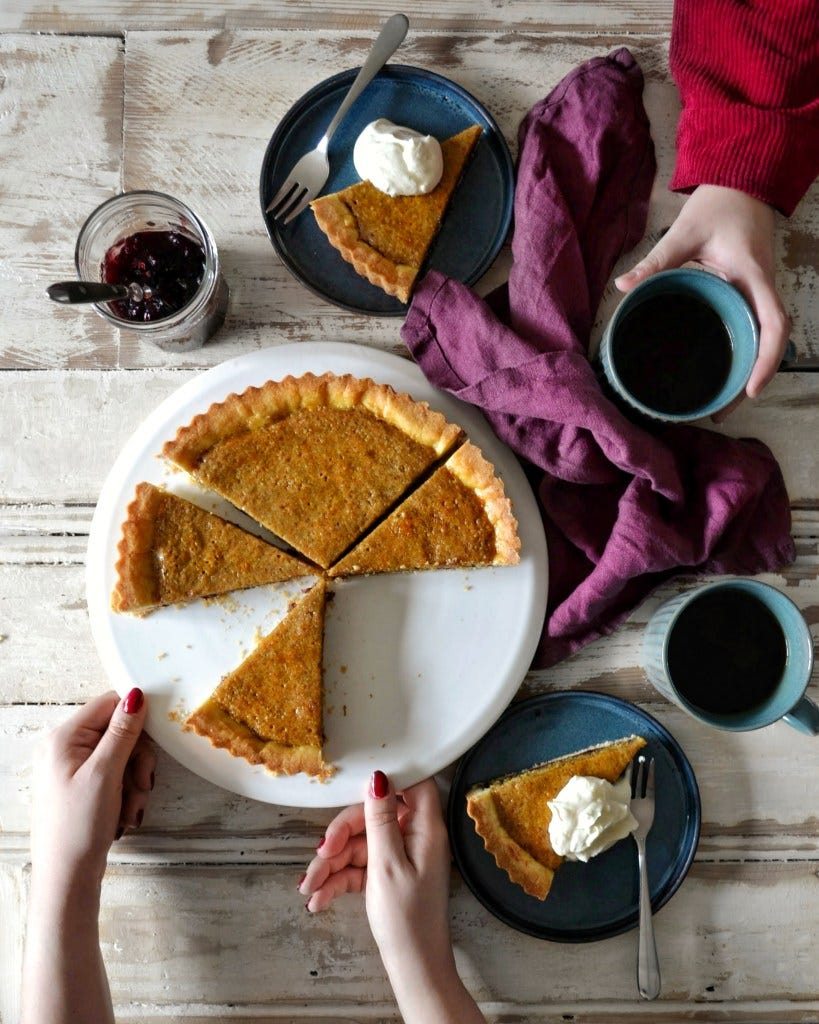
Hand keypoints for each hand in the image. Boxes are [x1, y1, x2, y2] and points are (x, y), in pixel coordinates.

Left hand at [30, 688, 155, 894]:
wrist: (66, 879)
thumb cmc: (77, 828)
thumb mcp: (105, 774)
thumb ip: (122, 732)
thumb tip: (136, 695)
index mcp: (63, 738)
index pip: (109, 704)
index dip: (135, 720)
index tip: (154, 740)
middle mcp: (66, 749)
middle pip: (119, 733)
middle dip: (137, 760)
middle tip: (142, 783)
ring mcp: (74, 770)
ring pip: (122, 757)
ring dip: (135, 781)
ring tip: (132, 808)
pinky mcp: (83, 788)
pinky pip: (115, 776)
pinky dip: (126, 793)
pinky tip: (124, 814)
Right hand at [300, 772, 484, 1023]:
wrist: (412, 969)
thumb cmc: (407, 919)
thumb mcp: (387, 865)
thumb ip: (380, 819)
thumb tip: (378, 777)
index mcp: (424, 827)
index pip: (412, 783)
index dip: (386, 778)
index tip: (353, 782)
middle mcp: (413, 836)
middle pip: (373, 815)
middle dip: (342, 835)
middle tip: (321, 853)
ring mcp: (398, 857)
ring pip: (359, 844)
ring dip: (330, 864)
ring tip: (308, 887)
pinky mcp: (385, 876)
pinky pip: (357, 867)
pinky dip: (336, 880)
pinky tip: (317, 898)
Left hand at [615, 185, 790, 415]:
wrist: (741, 184)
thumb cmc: (718, 206)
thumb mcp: (684, 233)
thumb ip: (655, 261)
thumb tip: (622, 285)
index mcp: (753, 275)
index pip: (773, 322)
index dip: (766, 358)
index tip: (750, 389)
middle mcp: (763, 288)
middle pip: (770, 341)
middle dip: (753, 378)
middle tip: (723, 410)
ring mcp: (759, 292)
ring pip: (763, 338)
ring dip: (748, 369)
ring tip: (721, 402)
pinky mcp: (751, 292)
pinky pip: (753, 327)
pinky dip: (743, 351)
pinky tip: (723, 371)